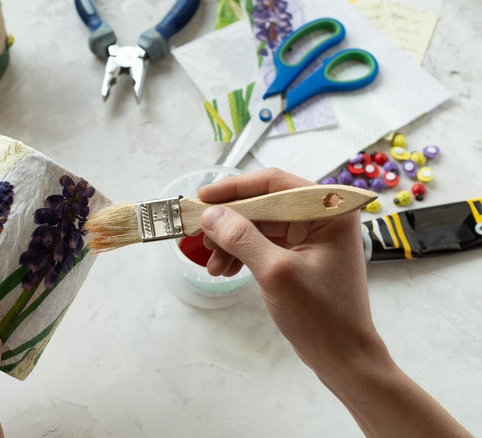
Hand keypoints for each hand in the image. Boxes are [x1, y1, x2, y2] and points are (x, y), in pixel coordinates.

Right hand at [198, 168, 470, 436]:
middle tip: (201, 236)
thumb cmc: (322, 316)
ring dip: (231, 242)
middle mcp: (322, 217)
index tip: (203, 198)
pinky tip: (225, 270)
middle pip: (264, 205)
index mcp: (329, 211)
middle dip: (229, 222)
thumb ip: (243, 238)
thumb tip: (211, 215)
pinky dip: (241, 254)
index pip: (275, 183)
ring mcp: (310, 237)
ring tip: (213, 265)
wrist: (343, 357)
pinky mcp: (299, 255)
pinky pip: (262, 243)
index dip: (235, 188)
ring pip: (258, 226)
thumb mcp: (276, 273)